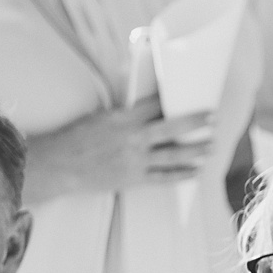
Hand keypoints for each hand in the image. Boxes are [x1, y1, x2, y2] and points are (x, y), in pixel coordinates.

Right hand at [34, 96, 212, 197]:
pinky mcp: (133, 178)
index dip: (174, 100)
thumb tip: (149, 110)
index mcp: (122, 118)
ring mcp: (134, 160)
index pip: (155, 105)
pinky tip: (195, 171)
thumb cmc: (76, 138)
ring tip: (212, 146)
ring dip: (196, 150)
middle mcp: (132, 138)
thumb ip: (125, 115)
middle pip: (172, 128)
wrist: (58, 165)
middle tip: (213, 117)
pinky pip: (164, 177)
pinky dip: (181, 174)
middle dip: (195, 122)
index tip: (189, 94)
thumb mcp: (100, 117)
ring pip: (174, 154)